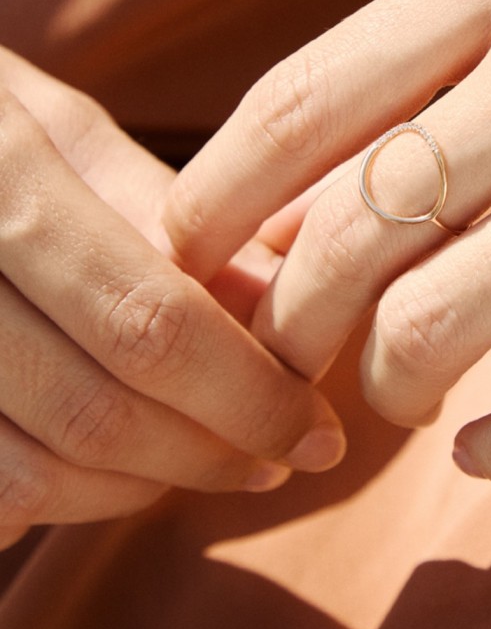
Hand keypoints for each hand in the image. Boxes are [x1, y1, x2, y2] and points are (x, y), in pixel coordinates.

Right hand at [0, 48, 343, 549]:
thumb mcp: (56, 131)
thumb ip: (158, 212)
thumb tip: (274, 299)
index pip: (151, 320)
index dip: (250, 391)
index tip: (317, 426)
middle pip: (102, 409)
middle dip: (215, 450)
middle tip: (282, 455)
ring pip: (36, 473)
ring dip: (146, 487)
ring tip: (214, 462)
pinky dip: (65, 498)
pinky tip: (120, 470)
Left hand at [165, 0, 490, 489]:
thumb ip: (394, 93)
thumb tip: (261, 230)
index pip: (298, 105)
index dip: (212, 203)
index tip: (184, 263)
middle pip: (354, 228)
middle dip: (286, 323)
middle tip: (285, 355)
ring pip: (443, 320)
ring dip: (387, 386)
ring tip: (393, 391)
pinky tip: (483, 451)